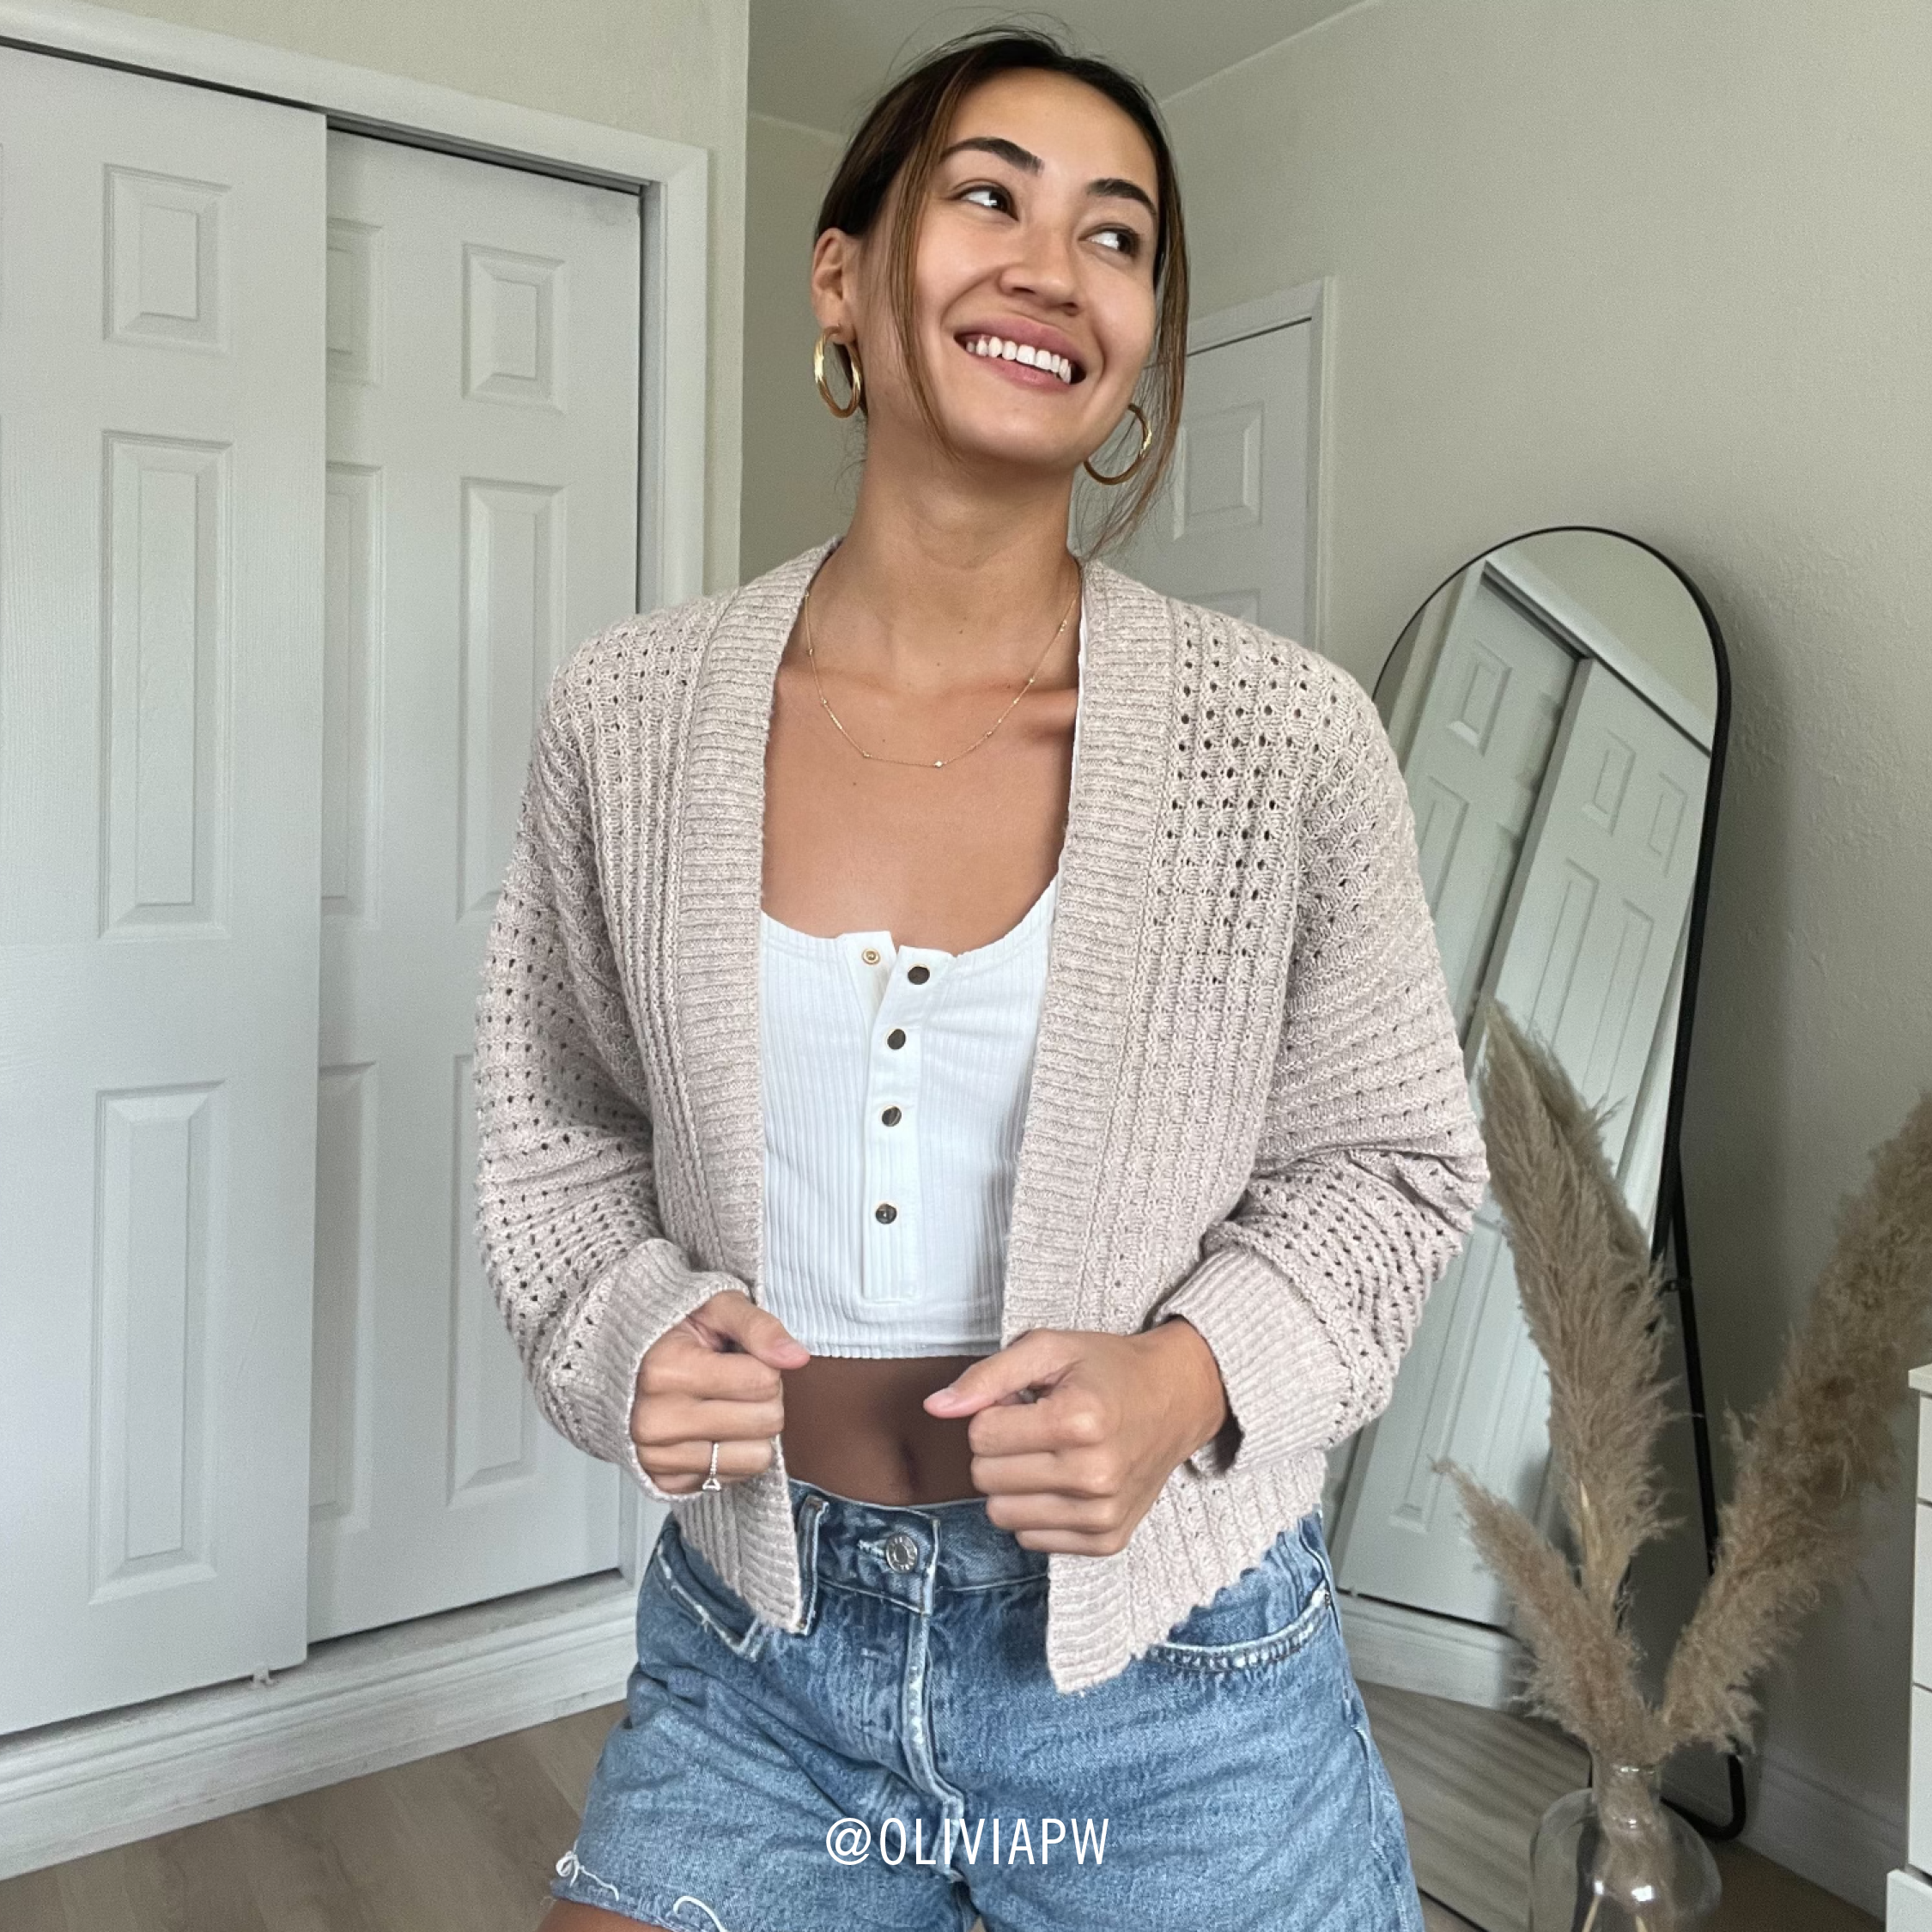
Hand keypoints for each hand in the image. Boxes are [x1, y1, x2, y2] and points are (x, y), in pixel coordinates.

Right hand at [631, 1289, 809, 1494]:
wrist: (616, 1359)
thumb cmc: (670, 1330)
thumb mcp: (716, 1307)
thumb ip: (759, 1327)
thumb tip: (796, 1357)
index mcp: (665, 1371)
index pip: (764, 1380)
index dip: (764, 1364)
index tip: (739, 1356)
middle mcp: (656, 1420)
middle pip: (766, 1421)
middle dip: (763, 1396)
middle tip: (734, 1380)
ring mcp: (656, 1456)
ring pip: (756, 1458)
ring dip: (751, 1430)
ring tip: (723, 1404)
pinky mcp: (663, 1482)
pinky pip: (732, 1479)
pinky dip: (730, 1455)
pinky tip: (709, 1429)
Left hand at [921, 1319, 1228, 1553]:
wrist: (1177, 1398)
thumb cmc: (1108, 1369)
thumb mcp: (1049, 1349)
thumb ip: (988, 1376)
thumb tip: (936, 1407)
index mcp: (1078, 1420)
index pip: (981, 1434)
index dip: (992, 1412)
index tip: (1023, 1401)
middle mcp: (1093, 1474)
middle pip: (986, 1478)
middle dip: (999, 1448)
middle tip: (1036, 1426)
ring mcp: (1102, 1514)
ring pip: (1001, 1515)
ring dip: (1013, 1484)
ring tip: (1049, 1453)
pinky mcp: (1107, 1540)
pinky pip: (1030, 1539)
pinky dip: (1037, 1510)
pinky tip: (1064, 1481)